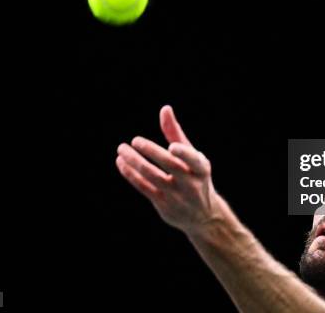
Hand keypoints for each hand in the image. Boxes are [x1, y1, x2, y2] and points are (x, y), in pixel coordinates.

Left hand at [115, 105, 221, 233]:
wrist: (202, 215)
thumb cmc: (195, 176)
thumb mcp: (192, 156)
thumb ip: (176, 133)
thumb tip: (165, 108)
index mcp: (201, 168)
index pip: (194, 160)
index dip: (184, 154)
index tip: (172, 147)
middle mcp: (191, 184)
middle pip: (170, 166)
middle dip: (152, 152)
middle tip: (135, 140)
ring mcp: (177, 196)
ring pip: (152, 177)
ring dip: (135, 162)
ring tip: (121, 149)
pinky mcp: (164, 206)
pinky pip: (144, 188)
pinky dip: (131, 175)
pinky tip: (122, 163)